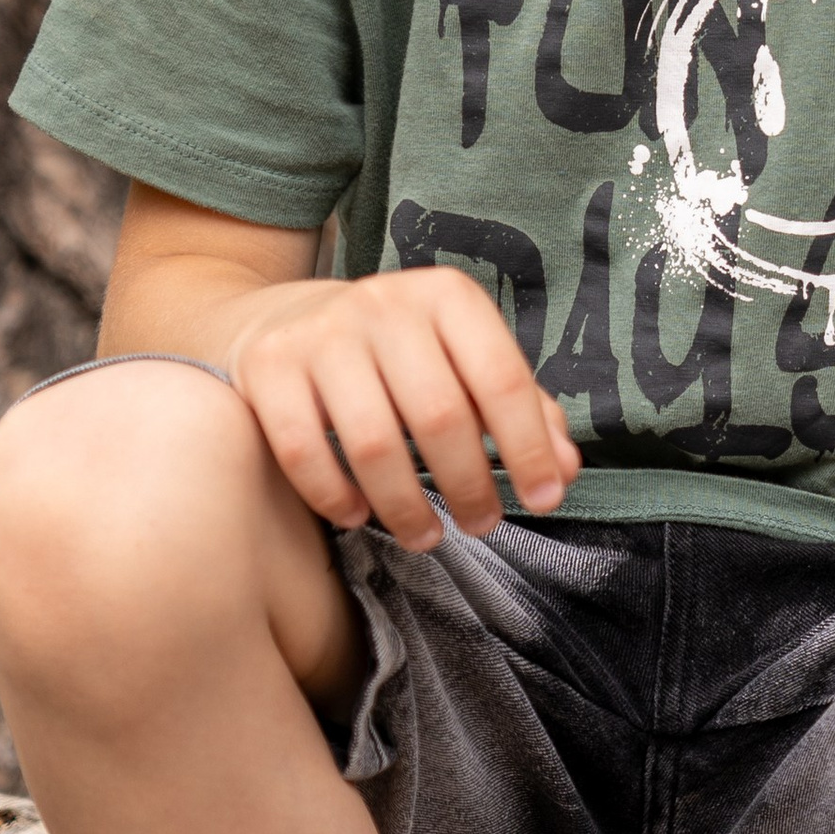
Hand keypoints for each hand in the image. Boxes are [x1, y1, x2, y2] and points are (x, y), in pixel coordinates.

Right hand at [224, 269, 580, 551]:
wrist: (284, 317)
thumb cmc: (397, 352)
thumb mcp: (462, 359)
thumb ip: (520, 408)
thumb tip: (566, 468)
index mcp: (447, 297)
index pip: (500, 376)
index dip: (528, 446)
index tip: (545, 500)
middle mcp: (385, 304)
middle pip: (439, 415)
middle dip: (469, 485)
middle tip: (481, 524)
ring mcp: (321, 333)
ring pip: (374, 442)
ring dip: (406, 506)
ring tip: (426, 536)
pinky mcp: (268, 366)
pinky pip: (304, 451)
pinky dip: (335, 496)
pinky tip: (357, 516)